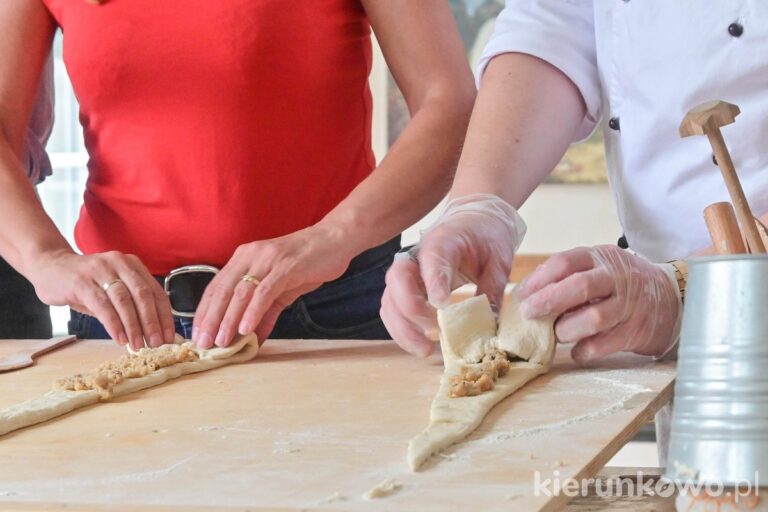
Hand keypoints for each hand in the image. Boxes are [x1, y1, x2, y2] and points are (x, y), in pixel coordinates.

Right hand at [29, 250, 174, 348]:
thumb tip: (151, 334)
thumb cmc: (85, 283)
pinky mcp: (81, 281)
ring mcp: (100, 270)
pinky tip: (120, 338)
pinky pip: (102, 305)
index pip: (156, 292)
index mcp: (133, 265)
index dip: (165, 316)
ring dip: (134, 326)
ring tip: (138, 345)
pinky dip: (114, 324)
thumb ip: (130, 306)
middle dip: (152, 322)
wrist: (48, 266)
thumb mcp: (112, 289)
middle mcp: (119, 263)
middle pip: (143, 295)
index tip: (169, 337)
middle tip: (156, 343)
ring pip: (124, 300)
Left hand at [191, 225, 353, 347]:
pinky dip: (253, 311)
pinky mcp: (286, 267)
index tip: (197, 335)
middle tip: (203, 343)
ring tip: (221, 341)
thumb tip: (253, 338)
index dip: (204, 312)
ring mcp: (268, 260)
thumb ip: (265, 312)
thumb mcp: (281, 289)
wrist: (335, 240)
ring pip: (241, 293)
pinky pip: (264, 292)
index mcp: (244, 258)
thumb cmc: (308, 262)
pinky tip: (246, 329)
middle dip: (211, 319)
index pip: (216, 287)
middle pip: (222, 291)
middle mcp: (250, 256)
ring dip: (229, 320)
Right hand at [381, 194, 525, 356]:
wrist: (474, 220)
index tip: (442, 305)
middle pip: (398, 281)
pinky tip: (420, 343)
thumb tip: (490, 326)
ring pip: (390, 300)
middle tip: (435, 333)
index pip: (431, 259)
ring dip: (402, 328)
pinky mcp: (405, 287)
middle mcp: (416, 255)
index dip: (434, 282)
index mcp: (443, 241)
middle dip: (411, 311)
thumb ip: (493, 288)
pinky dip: (401, 329)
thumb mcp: (499, 258)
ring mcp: (407, 272)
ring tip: (426, 349)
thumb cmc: (486, 236)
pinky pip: (392, 309)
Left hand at [518, 245, 681, 361]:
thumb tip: (524, 294)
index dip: (540, 279)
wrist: (670, 297)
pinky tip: (577, 351)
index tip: (522, 294)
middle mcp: (617, 277)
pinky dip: (585, 350)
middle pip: (580, 286)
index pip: (565, 262)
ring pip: (595, 318)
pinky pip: (606, 344)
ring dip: (567, 329)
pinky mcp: (638, 330)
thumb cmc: (619, 284)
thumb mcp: (596, 268)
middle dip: (549, 301)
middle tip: (529, 313)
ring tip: (556, 334)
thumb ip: (565, 277)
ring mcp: (630, 304)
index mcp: (599, 258)